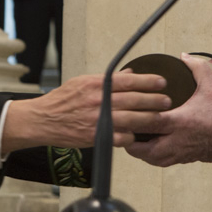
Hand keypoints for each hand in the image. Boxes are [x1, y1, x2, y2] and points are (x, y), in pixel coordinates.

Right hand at [2, 71, 169, 152]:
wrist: (43, 120)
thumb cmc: (62, 100)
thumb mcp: (82, 82)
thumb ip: (107, 79)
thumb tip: (129, 73)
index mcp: (97, 84)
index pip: (129, 80)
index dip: (149, 81)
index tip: (162, 82)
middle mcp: (99, 100)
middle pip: (135, 99)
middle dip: (155, 100)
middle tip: (168, 101)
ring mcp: (98, 119)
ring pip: (133, 119)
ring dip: (150, 119)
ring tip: (160, 118)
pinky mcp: (96, 136)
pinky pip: (121, 137)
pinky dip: (131, 136)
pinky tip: (137, 135)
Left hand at [124, 54, 211, 166]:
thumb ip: (196, 68)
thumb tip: (184, 56)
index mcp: (179, 122)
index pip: (145, 124)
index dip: (129, 120)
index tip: (121, 114)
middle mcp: (178, 141)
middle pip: (143, 150)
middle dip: (130, 143)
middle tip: (123, 131)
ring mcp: (184, 152)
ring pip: (154, 159)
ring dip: (142, 152)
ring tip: (136, 140)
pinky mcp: (190, 158)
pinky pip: (166, 161)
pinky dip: (156, 156)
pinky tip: (154, 145)